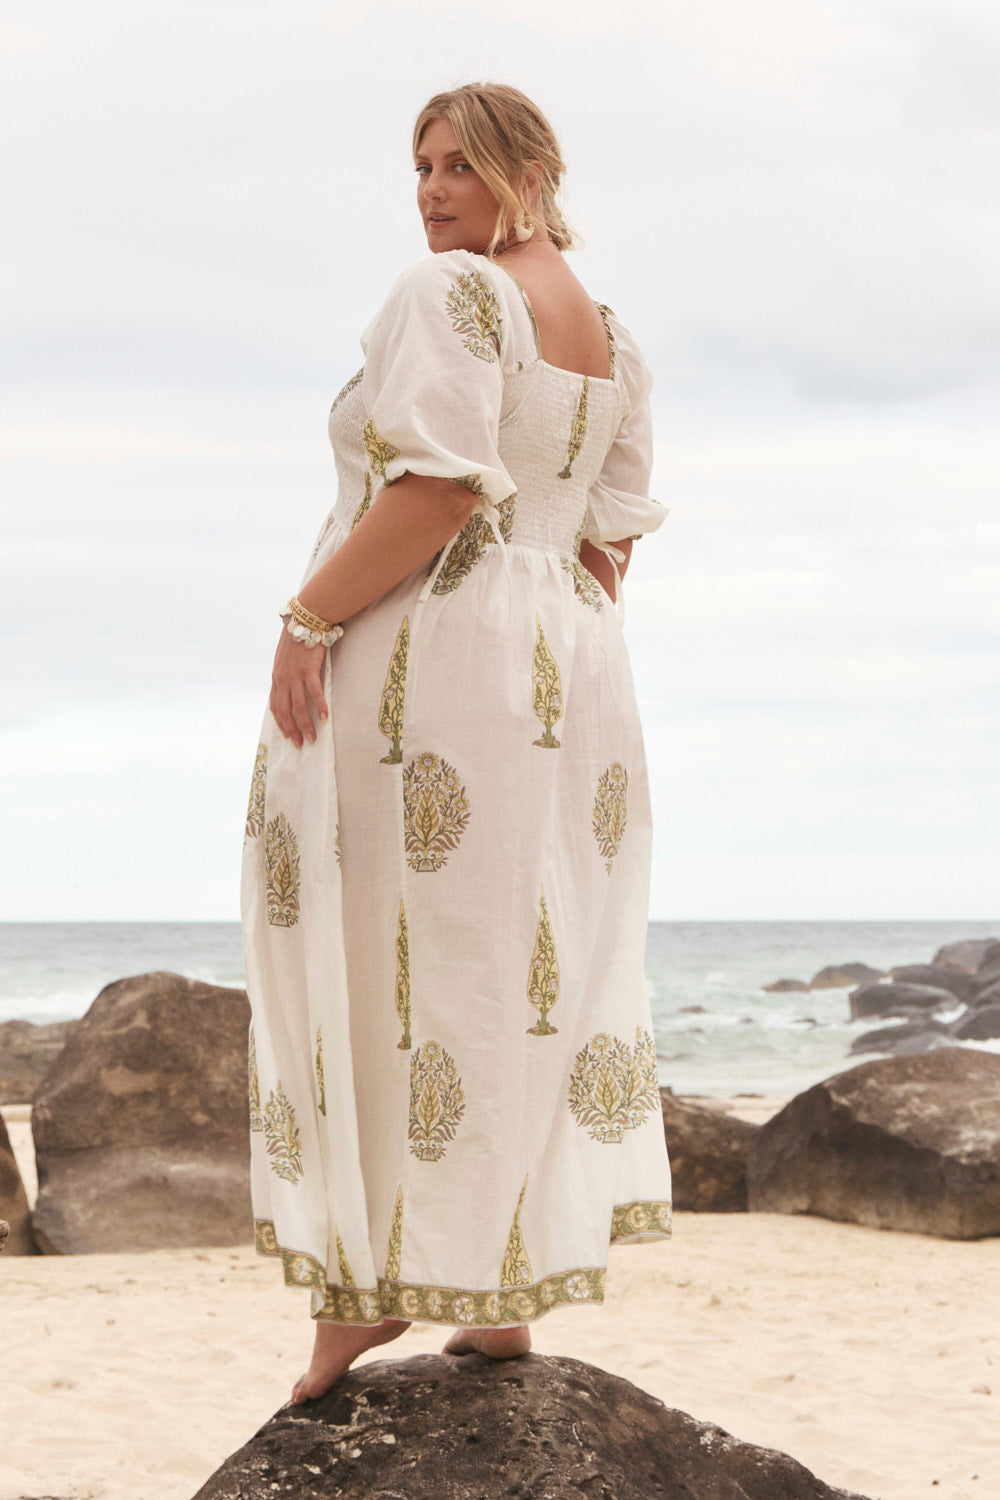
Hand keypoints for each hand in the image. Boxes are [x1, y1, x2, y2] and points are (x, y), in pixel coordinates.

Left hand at [269, 628, 328, 746]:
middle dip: (291, 730)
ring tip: (312, 738)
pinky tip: (325, 718)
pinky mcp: (309, 669)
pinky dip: (319, 706)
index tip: (287, 735)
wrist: (305, 618)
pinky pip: (314, 692)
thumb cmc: (298, 636)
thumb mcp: (286, 657)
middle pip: (285, 711)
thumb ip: (287, 672)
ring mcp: (295, 675)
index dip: (280, 723)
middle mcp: (283, 678)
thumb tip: (293, 685)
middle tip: (299, 744)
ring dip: (305, 724)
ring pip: (298, 706)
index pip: (275, 705)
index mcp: (277, 677)